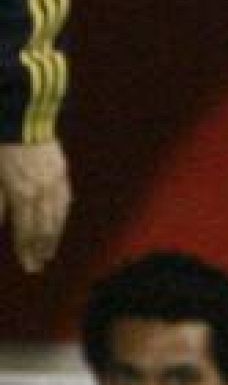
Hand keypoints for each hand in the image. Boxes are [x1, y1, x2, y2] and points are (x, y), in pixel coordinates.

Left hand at [0, 140, 70, 273]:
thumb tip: (0, 226)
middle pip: (44, 227)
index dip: (27, 249)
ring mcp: (54, 181)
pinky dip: (63, 214)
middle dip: (41, 248)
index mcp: (22, 194)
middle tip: (40, 265)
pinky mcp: (61, 171)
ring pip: (57, 215)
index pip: (26, 230)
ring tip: (50, 250)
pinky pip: (64, 198)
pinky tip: (60, 222)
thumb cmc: (3, 148)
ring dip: (54, 235)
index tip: (29, 265)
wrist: (24, 119)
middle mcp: (41, 191)